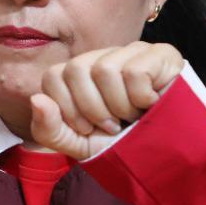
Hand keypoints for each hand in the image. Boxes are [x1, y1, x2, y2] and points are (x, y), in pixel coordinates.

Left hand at [29, 42, 183, 158]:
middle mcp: (104, 57)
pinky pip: (134, 71)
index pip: (53, 77)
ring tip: (133, 116)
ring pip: (104, 69)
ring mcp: (133, 52)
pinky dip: (140, 98)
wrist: (170, 152)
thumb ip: (50, 129)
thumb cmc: (124, 144)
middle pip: (75, 69)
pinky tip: (151, 104)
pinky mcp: (161, 54)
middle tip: (112, 124)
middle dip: (91, 109)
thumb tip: (36, 99)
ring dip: (118, 106)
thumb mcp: (80, 145)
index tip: (88, 128)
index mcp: (82, 74)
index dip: (66, 109)